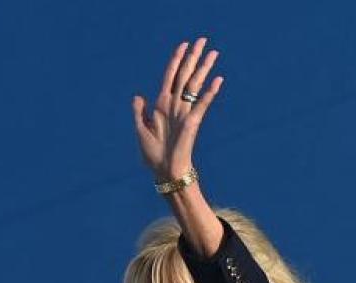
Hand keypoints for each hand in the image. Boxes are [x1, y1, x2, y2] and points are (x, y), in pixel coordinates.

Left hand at [132, 38, 223, 180]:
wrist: (164, 170)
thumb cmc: (152, 153)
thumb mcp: (140, 130)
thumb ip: (139, 112)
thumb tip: (138, 95)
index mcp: (161, 105)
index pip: (170, 76)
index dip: (175, 60)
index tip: (183, 45)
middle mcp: (174, 105)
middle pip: (185, 75)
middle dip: (193, 57)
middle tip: (203, 40)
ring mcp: (184, 112)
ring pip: (195, 85)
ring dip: (203, 68)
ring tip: (213, 53)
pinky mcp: (192, 122)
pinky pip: (202, 104)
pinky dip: (209, 93)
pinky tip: (217, 80)